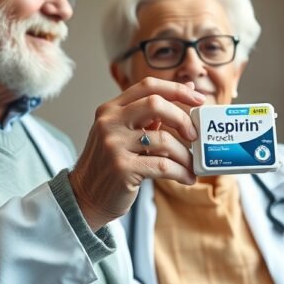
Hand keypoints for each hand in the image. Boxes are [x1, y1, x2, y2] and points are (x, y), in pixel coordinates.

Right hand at [69, 78, 204, 230]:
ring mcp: (114, 145)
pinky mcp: (122, 168)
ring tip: (192, 165)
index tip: (199, 99)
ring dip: (185, 155)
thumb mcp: (125, 132)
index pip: (148, 86)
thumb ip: (152, 113)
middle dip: (182, 119)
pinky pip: (163, 166)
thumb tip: (189, 89)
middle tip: (194, 135)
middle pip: (156, 104)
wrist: (85, 197)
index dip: (177, 89)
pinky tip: (187, 178)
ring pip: (164, 139)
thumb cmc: (111, 163)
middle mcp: (109, 122)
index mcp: (111, 109)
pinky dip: (181, 172)